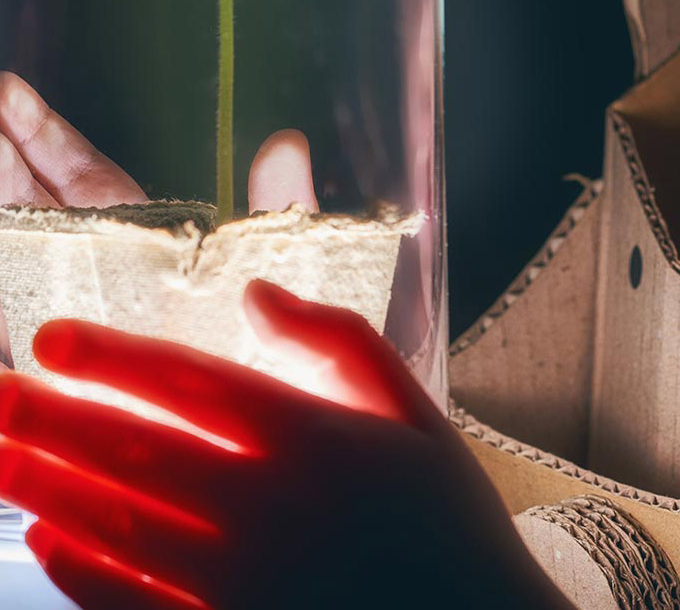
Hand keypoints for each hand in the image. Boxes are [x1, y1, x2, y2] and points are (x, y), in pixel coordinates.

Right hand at [0, 70, 320, 364]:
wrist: (258, 444)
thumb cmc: (277, 358)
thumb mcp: (280, 274)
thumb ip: (279, 206)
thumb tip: (287, 141)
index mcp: (141, 242)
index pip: (77, 176)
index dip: (41, 134)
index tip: (9, 90)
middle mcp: (90, 273)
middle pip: (26, 200)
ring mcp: (57, 313)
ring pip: (12, 244)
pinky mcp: (49, 361)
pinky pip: (15, 306)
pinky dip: (6, 280)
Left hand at [0, 281, 572, 609]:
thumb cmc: (446, 519)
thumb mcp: (417, 411)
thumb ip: (340, 342)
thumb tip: (257, 293)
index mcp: (313, 437)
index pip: (190, 384)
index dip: (112, 359)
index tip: (47, 338)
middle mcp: (266, 507)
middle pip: (133, 452)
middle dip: (47, 418)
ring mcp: (241, 583)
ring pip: (117, 527)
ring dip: (43, 486)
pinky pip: (134, 608)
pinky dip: (80, 575)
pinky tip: (42, 542)